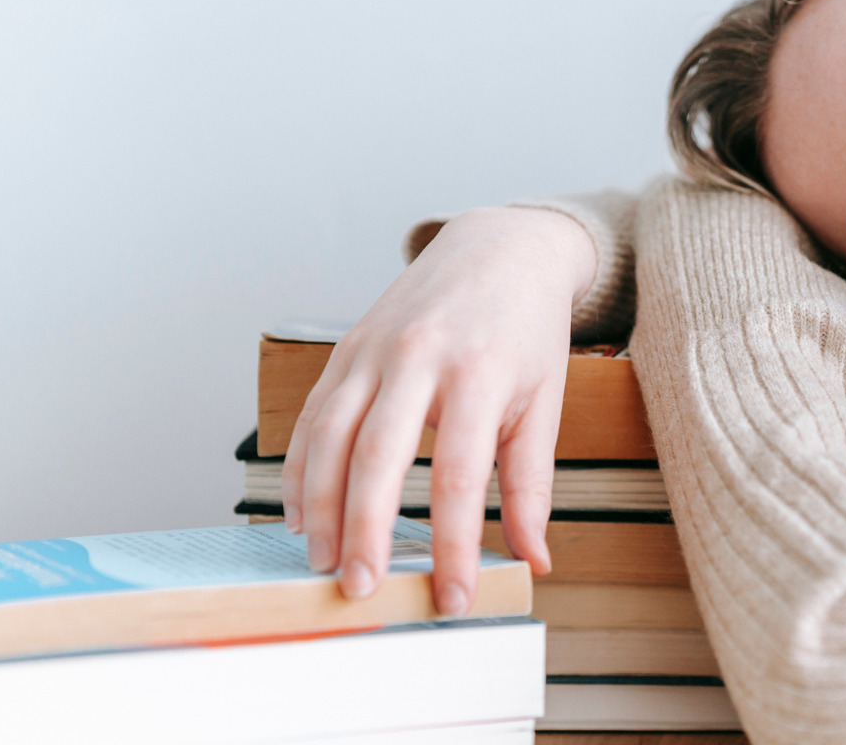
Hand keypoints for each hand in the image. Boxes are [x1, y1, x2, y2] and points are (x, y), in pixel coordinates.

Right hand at [281, 206, 595, 614]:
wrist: (499, 249)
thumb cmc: (526, 331)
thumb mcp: (545, 403)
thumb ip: (532, 484)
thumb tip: (534, 558)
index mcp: (478, 374)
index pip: (458, 476)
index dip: (452, 543)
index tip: (453, 596)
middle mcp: (418, 358)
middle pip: (378, 457)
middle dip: (365, 531)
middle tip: (361, 588)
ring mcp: (374, 349)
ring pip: (330, 436)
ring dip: (320, 507)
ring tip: (324, 561)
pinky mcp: (346, 348)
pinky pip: (312, 415)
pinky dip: (301, 468)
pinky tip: (302, 514)